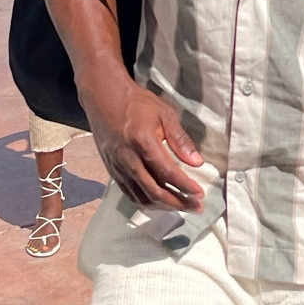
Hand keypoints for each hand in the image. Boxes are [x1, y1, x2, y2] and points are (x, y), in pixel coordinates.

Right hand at [81, 70, 206, 210]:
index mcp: (142, 142)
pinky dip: (146, 202)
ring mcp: (117, 166)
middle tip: (196, 207)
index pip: (167, 172)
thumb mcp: (165, 114)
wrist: (104, 98)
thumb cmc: (136, 103)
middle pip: (154, 191)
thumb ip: (181, 140)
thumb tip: (197, 162)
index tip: (200, 194)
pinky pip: (130, 193)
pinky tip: (160, 202)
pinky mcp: (112, 170)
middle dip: (178, 202)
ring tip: (181, 206)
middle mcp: (127, 158)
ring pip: (141, 197)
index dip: (185, 187)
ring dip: (163, 206)